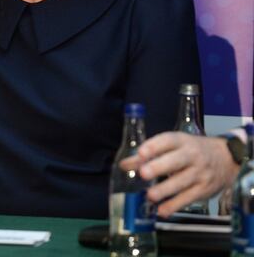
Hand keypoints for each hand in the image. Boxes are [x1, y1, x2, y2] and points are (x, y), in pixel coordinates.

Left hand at [120, 132, 237, 216]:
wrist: (228, 158)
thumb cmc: (193, 150)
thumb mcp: (174, 146)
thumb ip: (149, 154)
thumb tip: (124, 165)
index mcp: (182, 141)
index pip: (168, 141)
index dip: (154, 146)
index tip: (141, 153)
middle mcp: (192, 156)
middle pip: (176, 161)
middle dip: (159, 167)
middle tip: (144, 173)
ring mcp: (200, 173)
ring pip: (183, 181)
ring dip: (165, 190)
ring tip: (150, 196)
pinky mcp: (204, 189)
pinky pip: (189, 198)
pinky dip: (175, 205)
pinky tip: (162, 210)